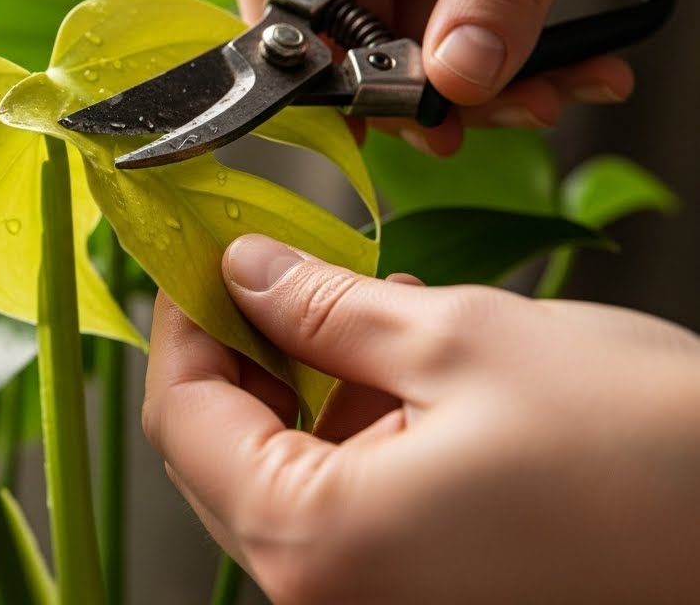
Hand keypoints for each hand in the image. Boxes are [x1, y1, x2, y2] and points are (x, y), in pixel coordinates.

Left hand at [142, 234, 699, 604]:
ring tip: (349, 313)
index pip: (183, 420)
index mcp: (317, 542)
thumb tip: (246, 272)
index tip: (201, 259)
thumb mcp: (459, 341)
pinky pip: (338, 510)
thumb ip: (323, 309)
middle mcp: (328, 596)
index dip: (185, 324)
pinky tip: (393, 373)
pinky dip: (346, 434)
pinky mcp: (418, 596)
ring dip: (294, 389)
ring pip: (276, 479)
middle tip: (265, 272)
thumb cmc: (647, 452)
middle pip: (217, 456)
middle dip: (236, 354)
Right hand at [230, 0, 699, 154]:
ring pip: (416, 36)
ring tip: (543, 98)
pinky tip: (579, 73)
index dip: (297, 40)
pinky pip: (474, 29)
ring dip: (478, 86)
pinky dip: (522, 65)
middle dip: (406, 79)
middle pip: (348, 15)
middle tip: (453, 123)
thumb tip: (456, 75)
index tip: (348, 99)